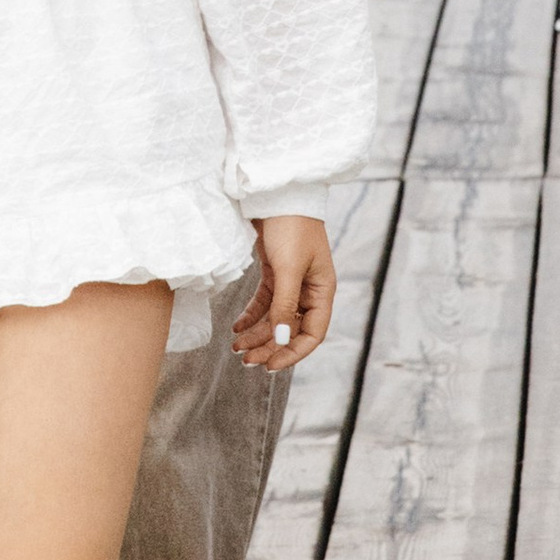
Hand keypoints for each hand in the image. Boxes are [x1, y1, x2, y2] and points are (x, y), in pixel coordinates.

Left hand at [234, 216, 335, 371]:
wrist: (277, 193)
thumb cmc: (291, 227)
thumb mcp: (288, 269)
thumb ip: (284, 306)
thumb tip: (281, 341)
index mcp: (323, 291)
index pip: (312, 334)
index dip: (292, 353)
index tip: (269, 365)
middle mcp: (309, 290)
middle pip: (290, 330)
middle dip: (269, 347)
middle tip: (246, 361)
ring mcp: (292, 282)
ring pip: (275, 319)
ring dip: (257, 334)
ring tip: (236, 348)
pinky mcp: (275, 272)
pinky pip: (264, 303)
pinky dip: (251, 316)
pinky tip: (236, 327)